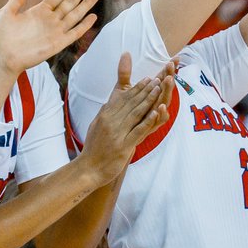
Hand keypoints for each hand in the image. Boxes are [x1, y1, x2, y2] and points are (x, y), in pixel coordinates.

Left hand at [0, 0, 98, 73]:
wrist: (2, 57)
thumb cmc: (0, 37)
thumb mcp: (5, 14)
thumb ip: (15, 1)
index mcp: (38, 11)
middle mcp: (49, 20)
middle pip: (69, 1)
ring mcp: (55, 31)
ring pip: (75, 15)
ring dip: (86, 4)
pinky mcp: (57, 44)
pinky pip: (74, 33)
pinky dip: (84, 26)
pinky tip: (93, 16)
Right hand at [80, 54, 173, 180]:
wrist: (88, 169)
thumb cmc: (93, 149)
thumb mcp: (95, 126)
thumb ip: (104, 115)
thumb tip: (108, 104)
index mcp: (104, 116)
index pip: (122, 98)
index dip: (136, 88)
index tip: (147, 79)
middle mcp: (110, 121)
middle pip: (131, 102)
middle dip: (145, 90)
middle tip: (157, 79)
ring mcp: (117, 133)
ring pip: (136, 113)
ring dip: (148, 99)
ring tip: (158, 89)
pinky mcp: (123, 145)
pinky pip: (138, 130)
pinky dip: (148, 120)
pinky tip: (157, 112)